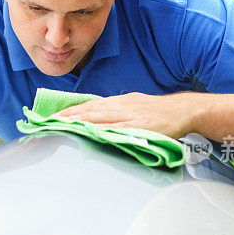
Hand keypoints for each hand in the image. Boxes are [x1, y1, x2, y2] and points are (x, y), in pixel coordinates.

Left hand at [52, 92, 196, 138]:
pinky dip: (105, 130)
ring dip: (81, 121)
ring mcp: (131, 116)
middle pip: (90, 111)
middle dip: (69, 116)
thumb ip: (115, 112)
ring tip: (64, 125)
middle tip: (50, 121)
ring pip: (101, 117)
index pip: (89, 106)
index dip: (70, 111)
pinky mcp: (142, 126)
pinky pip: (120, 128)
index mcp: (118, 102)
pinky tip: (93, 132)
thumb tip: (95, 117)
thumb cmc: (157, 111)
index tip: (53, 116)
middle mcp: (122, 106)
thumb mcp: (133, 106)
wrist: (183, 110)